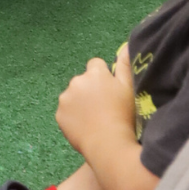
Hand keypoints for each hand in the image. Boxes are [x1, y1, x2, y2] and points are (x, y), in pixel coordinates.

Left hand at [56, 43, 135, 157]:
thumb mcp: (129, 88)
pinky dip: (72, 116)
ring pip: (73, 95)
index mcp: (95, 73)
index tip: (110, 91)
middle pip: (83, 80)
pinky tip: (84, 127)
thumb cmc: (124, 115)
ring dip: (80, 102)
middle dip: (90, 89)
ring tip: (94, 119)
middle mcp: (77, 80)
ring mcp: (66, 97)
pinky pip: (66, 111)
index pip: (96, 65)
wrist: (109, 144)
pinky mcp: (59, 114)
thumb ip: (126, 65)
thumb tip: (125, 45)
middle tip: (103, 107)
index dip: (103, 77)